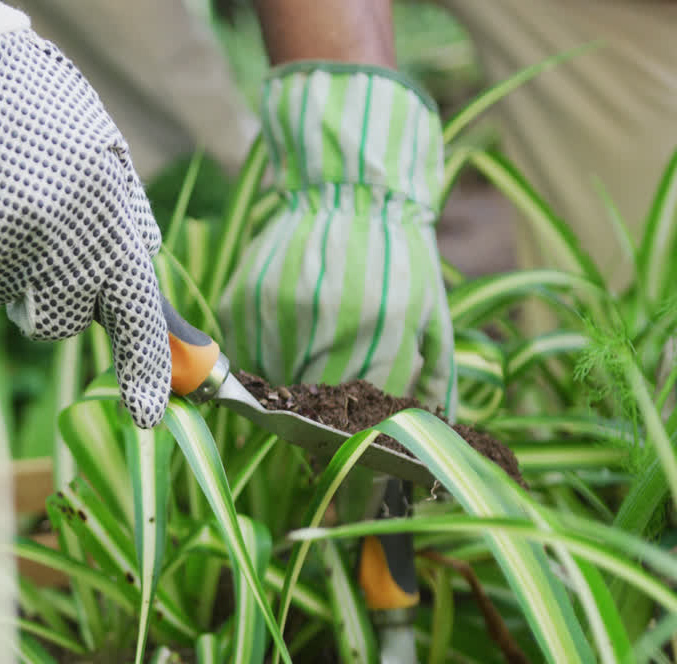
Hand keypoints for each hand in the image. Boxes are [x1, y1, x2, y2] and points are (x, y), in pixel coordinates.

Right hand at [0, 0, 170, 427]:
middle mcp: (46, 237)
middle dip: (45, 294)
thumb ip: (119, 226)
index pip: (132, 310)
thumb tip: (145, 304)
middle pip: (53, 322)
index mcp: (101, 209)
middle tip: (31, 232)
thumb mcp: (95, 151)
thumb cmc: (22, 102)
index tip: (149, 414)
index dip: (145, 368)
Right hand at [218, 63, 456, 416]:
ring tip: (307, 362)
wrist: (352, 190)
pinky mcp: (244, 299)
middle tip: (327, 413)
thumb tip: (428, 433)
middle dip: (320, 420)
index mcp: (384, 329)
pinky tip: (286, 333)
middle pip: (310, 409)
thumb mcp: (431, 316)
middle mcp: (327, 322)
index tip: (352, 460)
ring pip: (272, 386)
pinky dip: (262, 357)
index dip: (354, 446)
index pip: (359, 418)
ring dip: (288, 388)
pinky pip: (245, 355)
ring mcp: (278, 309)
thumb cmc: (400, 259)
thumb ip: (430, 378)